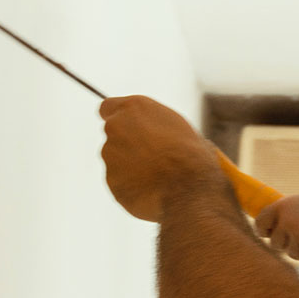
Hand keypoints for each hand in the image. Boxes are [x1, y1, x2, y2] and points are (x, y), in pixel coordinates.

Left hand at [99, 95, 220, 221]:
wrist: (188, 188)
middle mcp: (116, 126)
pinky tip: (152, 190)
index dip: (117, 119)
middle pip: (113, 134)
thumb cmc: (191, 155)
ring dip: (130, 166)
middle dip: (127, 144)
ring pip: (115, 160)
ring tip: (158, 177)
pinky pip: (120, 182)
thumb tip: (156, 134)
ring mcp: (110, 154)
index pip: (107, 107)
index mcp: (133, 107)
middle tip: (151, 157)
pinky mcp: (110, 179)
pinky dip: (131, 186)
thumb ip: (154, 125)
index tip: (126, 128)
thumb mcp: (177, 126)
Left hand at [256, 191, 298, 263]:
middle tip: (297, 239)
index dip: (262, 231)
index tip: (267, 234)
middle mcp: (287, 221)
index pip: (260, 222)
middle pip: (275, 244)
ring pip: (290, 254)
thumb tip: (270, 220)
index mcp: (282, 206)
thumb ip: (287, 209)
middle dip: (284, 244)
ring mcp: (298, 236)